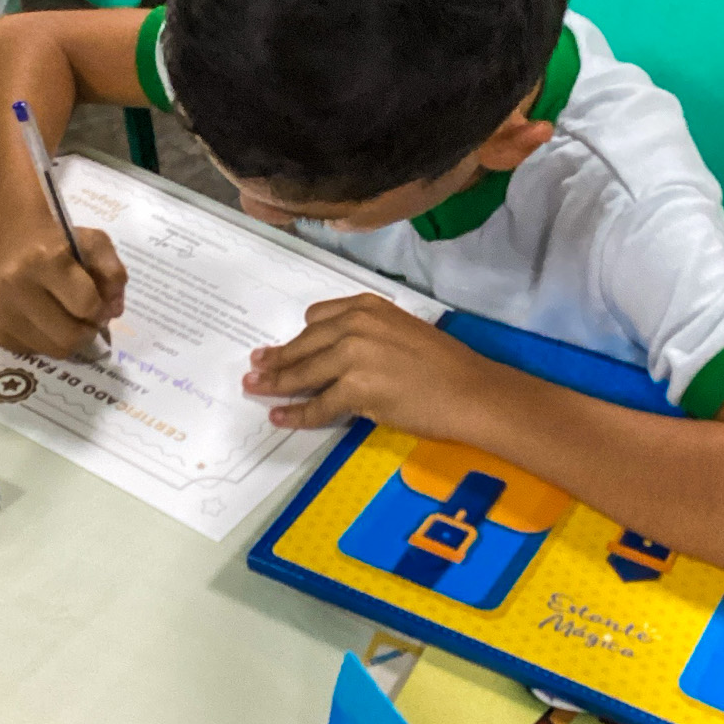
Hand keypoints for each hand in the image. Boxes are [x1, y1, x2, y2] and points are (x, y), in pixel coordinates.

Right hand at [0, 216, 125, 358]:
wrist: (7, 244)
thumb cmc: (56, 243)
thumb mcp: (93, 243)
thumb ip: (113, 273)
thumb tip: (113, 312)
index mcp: (44, 259)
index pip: (87, 305)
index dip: (100, 309)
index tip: (98, 304)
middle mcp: (16, 287)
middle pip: (70, 337)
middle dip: (87, 331)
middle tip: (86, 318)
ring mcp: (1, 312)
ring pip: (55, 351)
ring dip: (68, 339)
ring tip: (66, 318)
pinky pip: (35, 352)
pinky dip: (46, 341)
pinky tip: (43, 320)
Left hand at [244, 295, 496, 434]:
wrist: (470, 391)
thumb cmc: (445, 365)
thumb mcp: (400, 332)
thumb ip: (366, 335)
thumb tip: (336, 357)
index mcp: (366, 306)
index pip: (316, 319)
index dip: (297, 339)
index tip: (282, 348)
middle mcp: (355, 324)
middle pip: (303, 345)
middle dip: (276, 360)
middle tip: (254, 368)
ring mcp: (353, 355)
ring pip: (303, 374)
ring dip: (275, 384)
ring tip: (255, 390)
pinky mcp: (356, 389)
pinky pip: (317, 405)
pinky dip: (296, 414)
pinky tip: (280, 417)